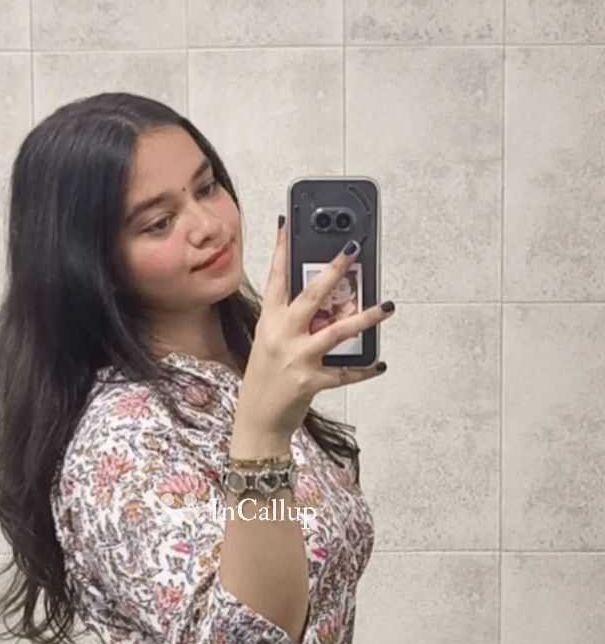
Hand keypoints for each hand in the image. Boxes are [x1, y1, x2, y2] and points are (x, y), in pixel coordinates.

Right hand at [237, 221, 393, 438]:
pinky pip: (344, 372)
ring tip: (387, 306)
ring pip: (336, 331)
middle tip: (353, 248)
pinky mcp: (309, 381)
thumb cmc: (266, 380)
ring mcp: (296, 358)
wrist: (256, 421)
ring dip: (365, 317)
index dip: (281, 249)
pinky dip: (364, 368)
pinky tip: (379, 363)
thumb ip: (296, 323)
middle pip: (311, 295)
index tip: (288, 222)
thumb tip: (332, 305)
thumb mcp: (271, 344)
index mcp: (269, 322)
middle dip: (333, 269)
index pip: (275, 278)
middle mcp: (281, 336)